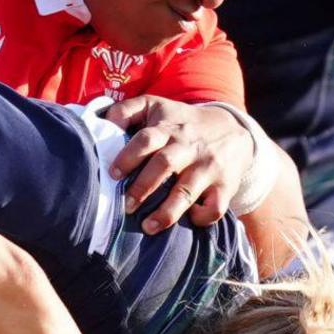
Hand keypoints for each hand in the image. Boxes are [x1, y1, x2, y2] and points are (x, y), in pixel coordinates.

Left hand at [102, 95, 255, 231]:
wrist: (232, 128)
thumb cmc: (181, 122)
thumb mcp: (155, 106)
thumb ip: (125, 111)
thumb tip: (101, 123)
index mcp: (168, 128)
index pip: (146, 139)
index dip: (127, 157)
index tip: (113, 175)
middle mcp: (188, 147)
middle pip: (164, 165)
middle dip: (142, 187)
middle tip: (126, 206)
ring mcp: (208, 167)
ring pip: (187, 191)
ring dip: (167, 212)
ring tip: (148, 227)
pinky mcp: (225, 185)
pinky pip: (215, 207)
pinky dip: (202, 217)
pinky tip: (189, 218)